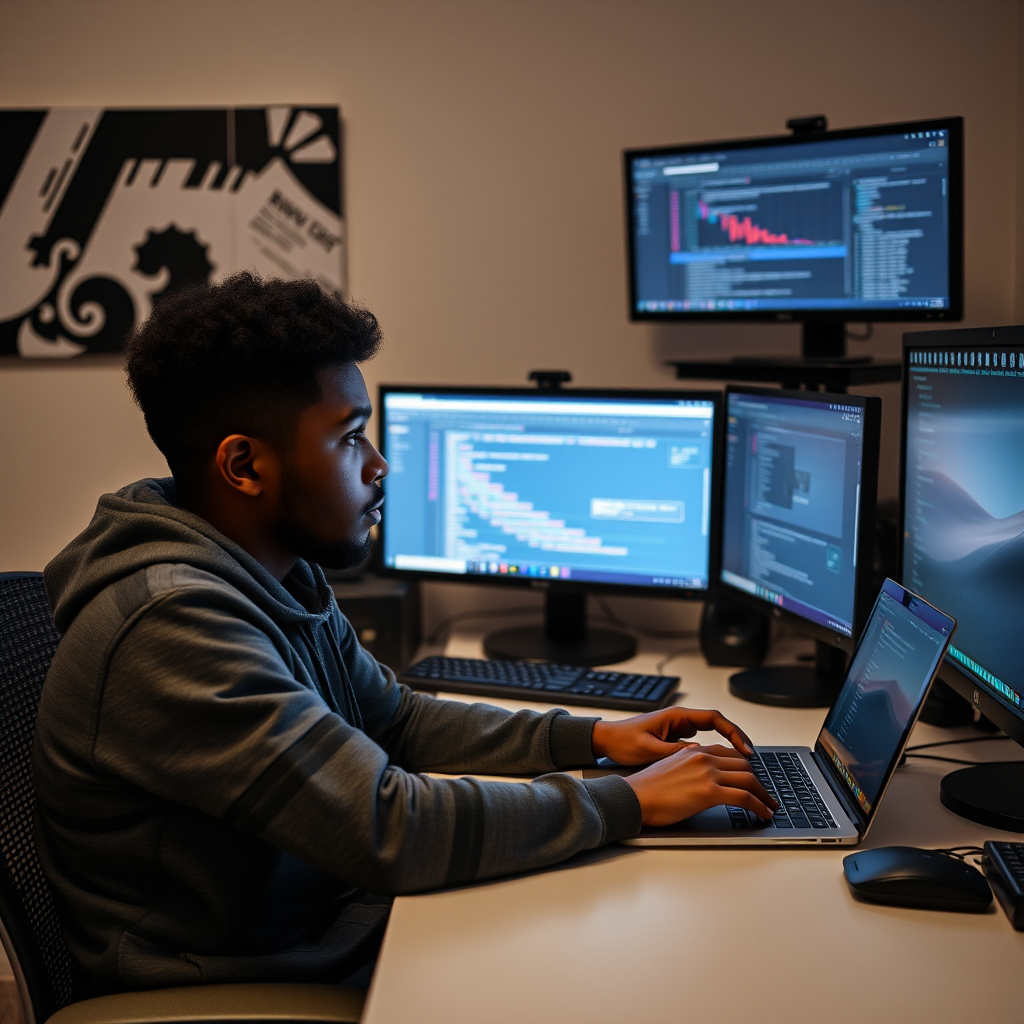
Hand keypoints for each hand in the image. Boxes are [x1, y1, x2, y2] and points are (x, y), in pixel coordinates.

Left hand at [591, 707, 753, 765]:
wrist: (606, 740)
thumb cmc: (623, 741)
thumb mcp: (649, 749)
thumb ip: (674, 752)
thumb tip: (699, 756)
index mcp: (676, 716)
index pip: (714, 719)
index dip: (733, 732)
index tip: (745, 748)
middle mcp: (680, 719)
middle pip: (718, 724)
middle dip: (737, 738)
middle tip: (751, 756)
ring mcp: (678, 728)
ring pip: (711, 733)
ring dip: (727, 745)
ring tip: (743, 762)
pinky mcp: (675, 738)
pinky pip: (702, 741)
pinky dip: (714, 751)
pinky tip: (721, 765)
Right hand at [624, 743, 779, 826]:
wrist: (634, 797)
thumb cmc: (647, 789)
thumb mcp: (670, 768)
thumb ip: (689, 766)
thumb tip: (701, 777)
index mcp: (694, 751)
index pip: (729, 754)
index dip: (745, 767)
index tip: (753, 778)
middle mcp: (704, 757)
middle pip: (743, 764)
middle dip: (759, 781)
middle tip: (766, 795)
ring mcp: (708, 773)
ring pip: (749, 779)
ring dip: (764, 795)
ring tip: (770, 806)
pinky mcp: (709, 792)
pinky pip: (745, 797)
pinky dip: (759, 806)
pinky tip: (764, 814)